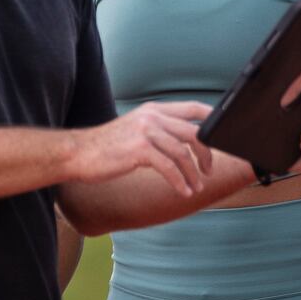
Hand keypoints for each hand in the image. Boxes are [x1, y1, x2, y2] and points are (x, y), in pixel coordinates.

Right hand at [69, 101, 213, 197]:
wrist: (79, 153)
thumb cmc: (107, 146)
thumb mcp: (135, 129)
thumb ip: (158, 130)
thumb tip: (183, 143)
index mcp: (154, 110)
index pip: (194, 108)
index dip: (213, 121)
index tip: (221, 138)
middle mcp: (152, 117)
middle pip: (195, 132)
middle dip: (207, 153)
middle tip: (208, 170)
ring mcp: (146, 132)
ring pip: (184, 152)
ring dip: (194, 173)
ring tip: (196, 186)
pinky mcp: (139, 150)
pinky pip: (169, 168)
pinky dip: (180, 182)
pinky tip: (182, 191)